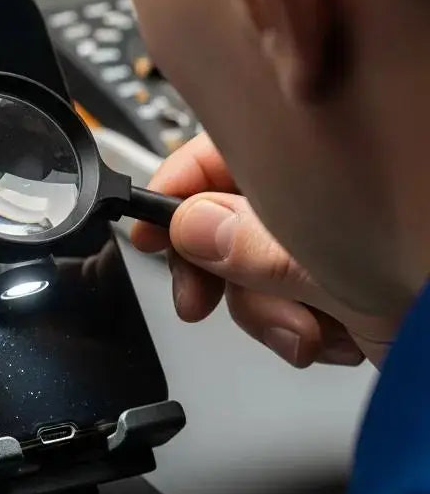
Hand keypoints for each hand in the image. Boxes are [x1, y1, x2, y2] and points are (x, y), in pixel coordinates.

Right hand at [130, 133, 396, 367]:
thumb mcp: (342, 263)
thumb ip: (257, 244)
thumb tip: (187, 225)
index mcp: (324, 162)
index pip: (224, 155)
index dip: (176, 193)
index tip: (146, 233)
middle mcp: (328, 196)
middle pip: (228, 222)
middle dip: (224, 276)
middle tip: (202, 302)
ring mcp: (338, 244)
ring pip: (255, 276)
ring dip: (272, 316)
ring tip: (314, 331)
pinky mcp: (347, 288)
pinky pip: (288, 308)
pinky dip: (306, 332)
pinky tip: (344, 337)